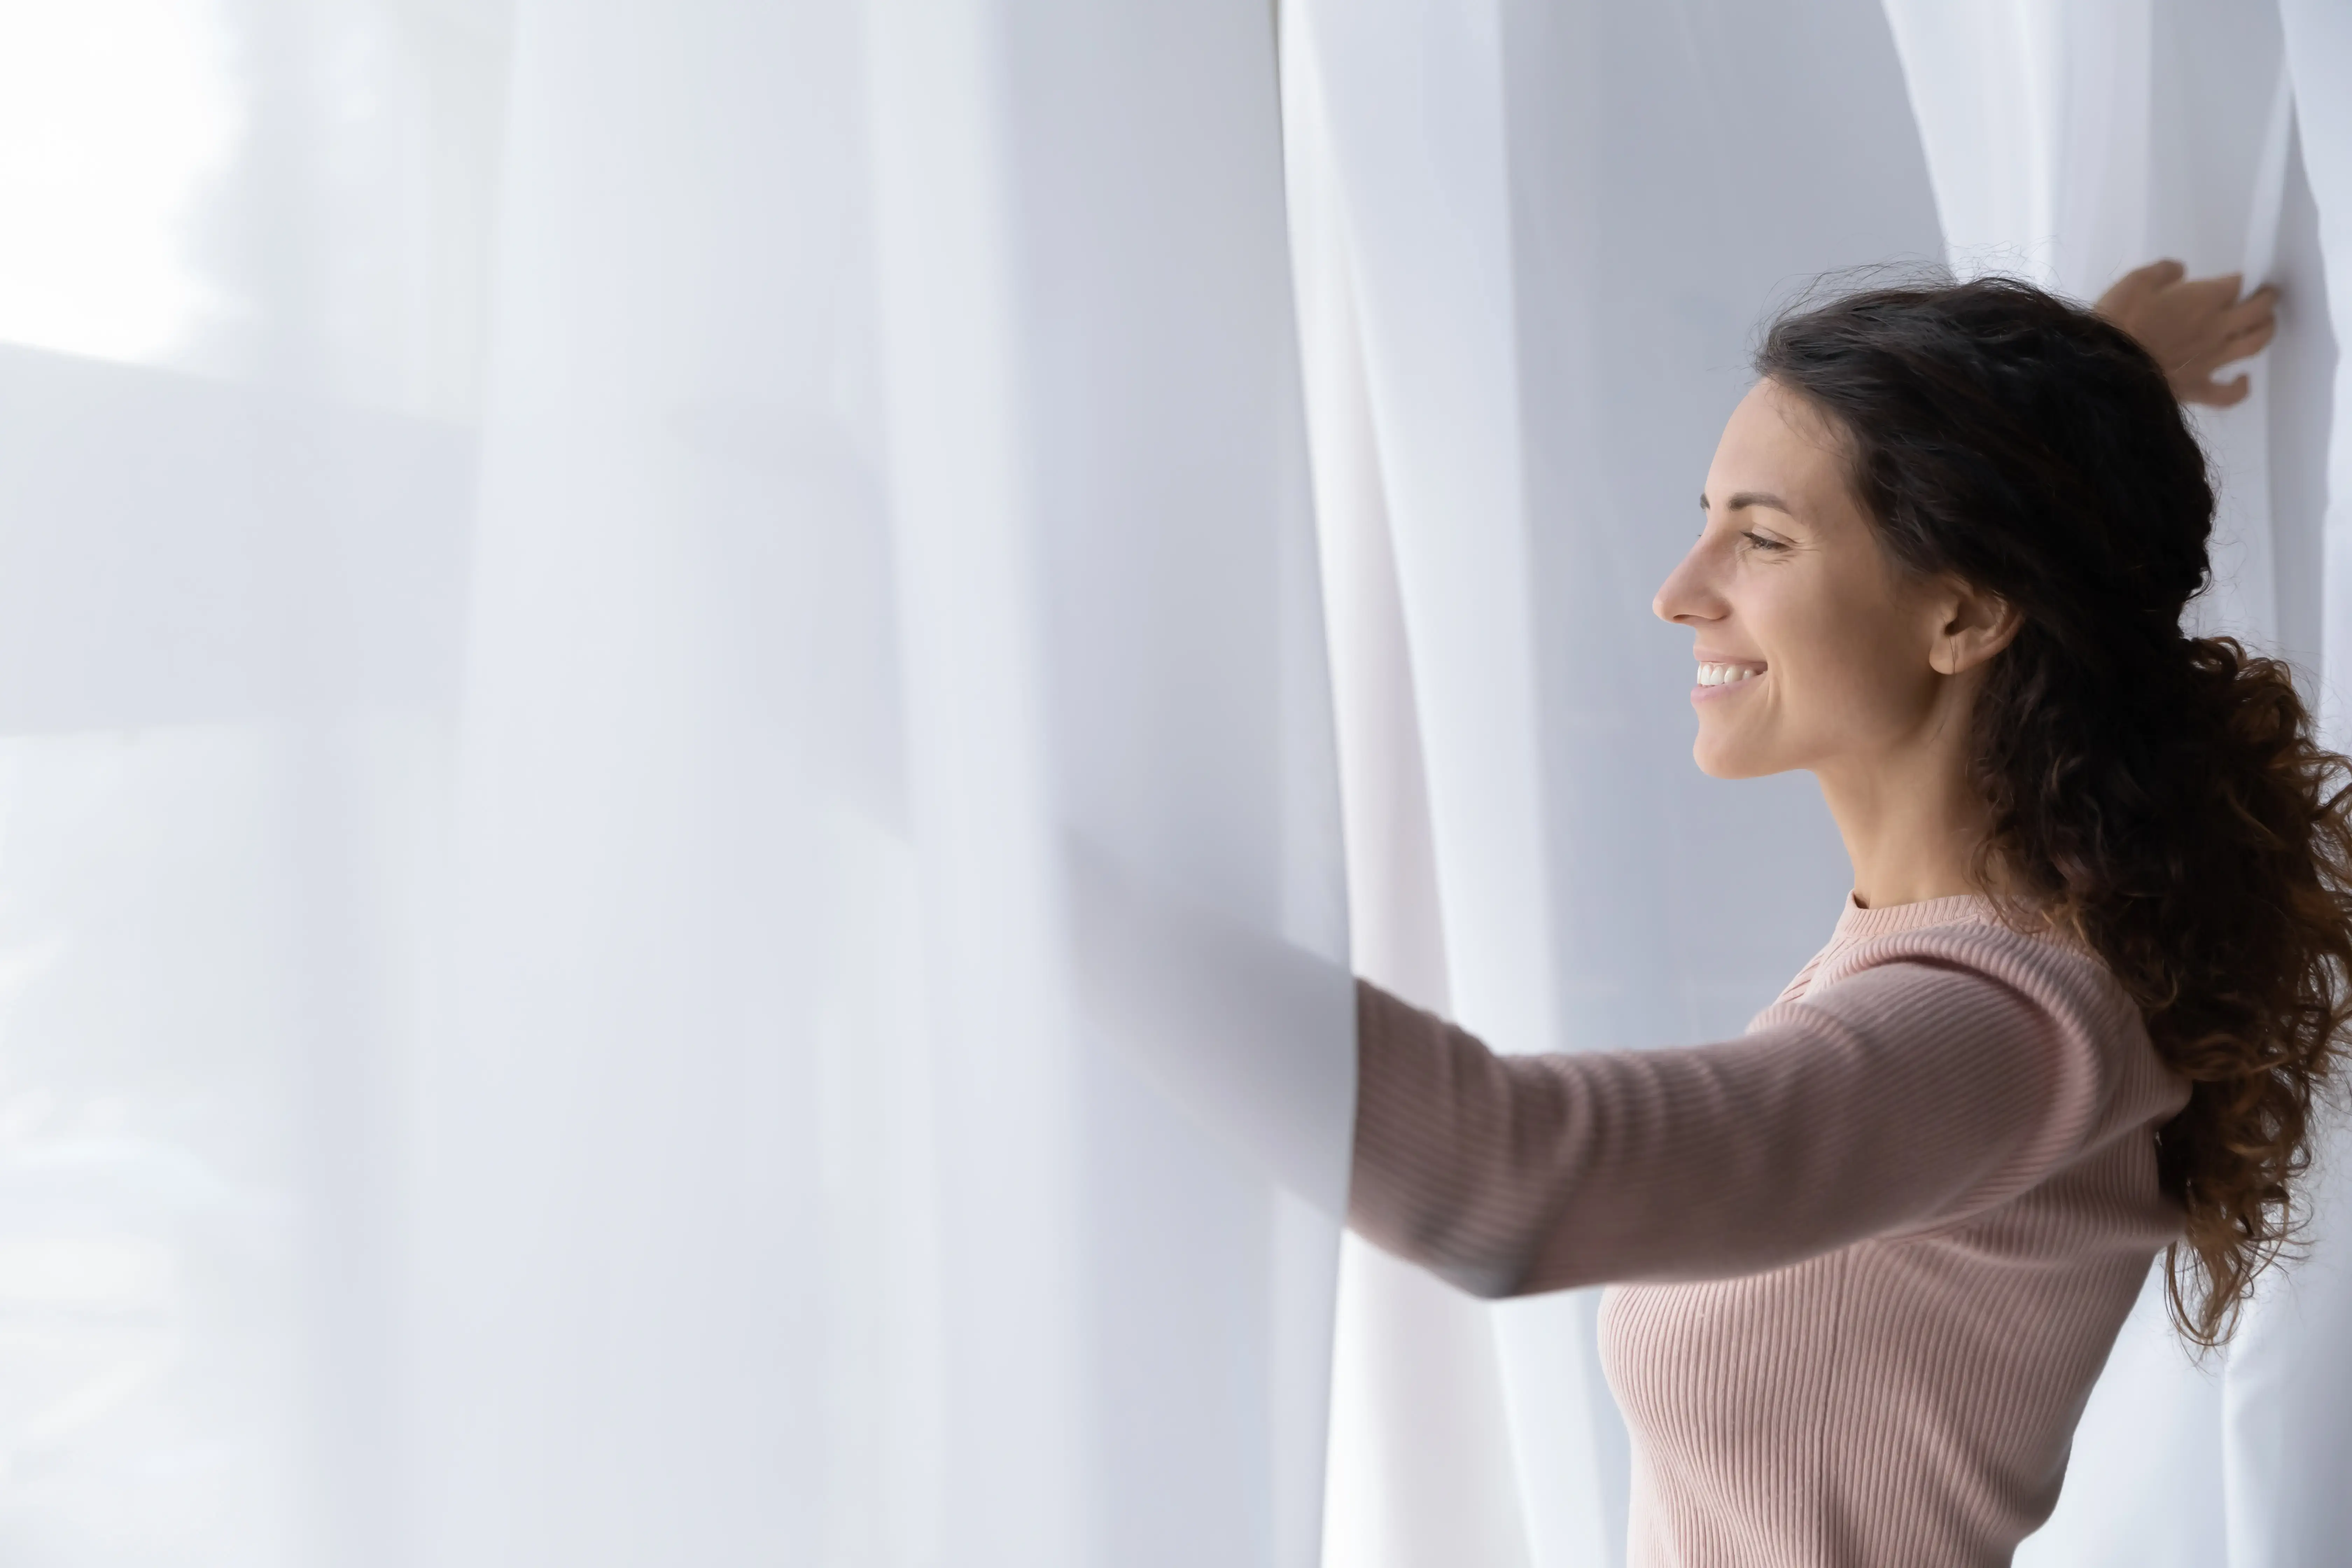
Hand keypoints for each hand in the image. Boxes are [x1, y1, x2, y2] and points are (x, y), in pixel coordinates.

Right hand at [2094, 259, 2277, 406]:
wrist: (2107, 369)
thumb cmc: (2119, 322)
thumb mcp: (2134, 282)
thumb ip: (2162, 271)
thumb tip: (2180, 271)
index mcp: (2205, 299)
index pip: (2237, 283)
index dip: (2239, 279)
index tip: (2234, 279)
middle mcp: (2218, 327)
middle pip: (2258, 310)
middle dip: (2266, 299)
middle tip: (2265, 295)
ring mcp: (2211, 360)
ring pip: (2254, 344)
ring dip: (2265, 332)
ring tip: (2264, 325)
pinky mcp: (2199, 388)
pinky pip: (2229, 393)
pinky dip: (2240, 387)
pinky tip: (2243, 380)